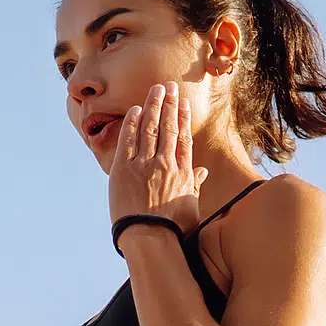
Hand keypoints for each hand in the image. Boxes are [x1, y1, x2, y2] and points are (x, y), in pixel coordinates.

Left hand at [103, 78, 208, 228]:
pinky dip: (131, 123)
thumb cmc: (172, 231)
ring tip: (155, 89)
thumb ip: (194, 186)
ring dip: (153, 105)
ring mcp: (144, 165)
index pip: (183, 138)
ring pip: (150, 128)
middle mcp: (165, 164)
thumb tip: (202, 172)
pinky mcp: (123, 170)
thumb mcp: (190, 208)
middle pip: (168, 127)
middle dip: (169, 104)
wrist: (150, 240)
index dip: (183, 118)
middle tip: (169, 86)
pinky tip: (135, 110)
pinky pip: (128, 140)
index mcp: (182, 173)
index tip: (183, 103)